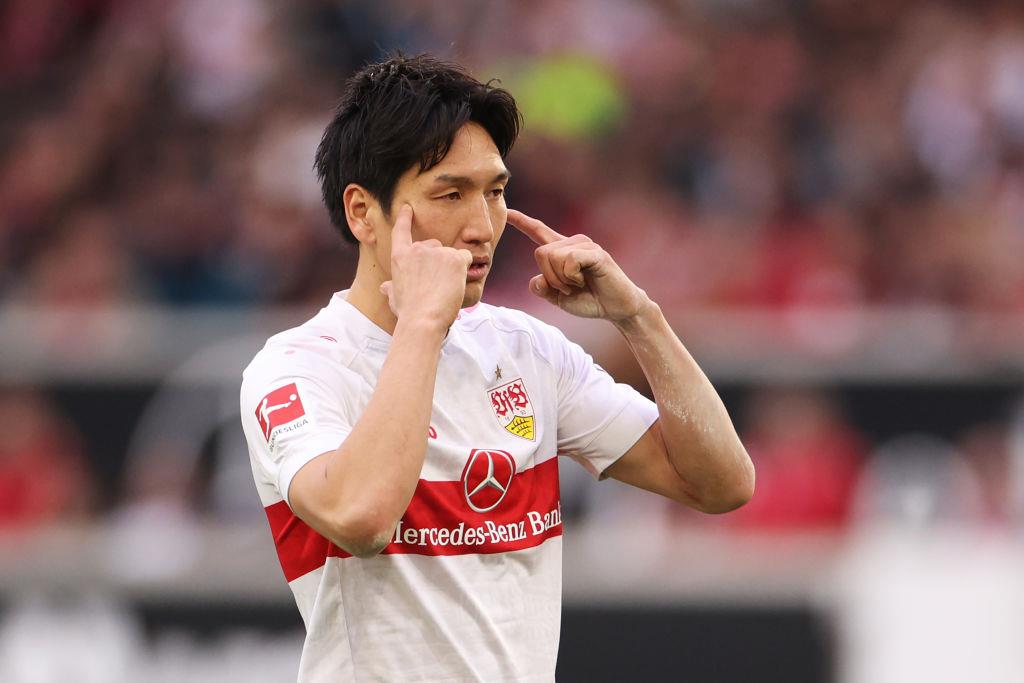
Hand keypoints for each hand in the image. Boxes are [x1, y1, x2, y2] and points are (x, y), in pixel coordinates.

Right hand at [380, 205, 471, 330]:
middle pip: (434, 245)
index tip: (407, 208)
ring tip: (445, 288)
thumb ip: (392, 288)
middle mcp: (417, 249)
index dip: (404, 218)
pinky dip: (465, 268)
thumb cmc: (408, 312)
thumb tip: (385, 287)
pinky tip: (457, 282)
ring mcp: (437, 252)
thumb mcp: (395, 298)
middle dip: (438, 260)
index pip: (401, 231)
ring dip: (452, 267)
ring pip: (451, 253)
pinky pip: (466, 257)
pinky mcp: (454, 258)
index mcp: (400, 257)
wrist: (423, 319)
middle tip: (437, 283)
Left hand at [507, 209, 649, 321]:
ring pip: (553, 256)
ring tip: (578, 285)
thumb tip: (536, 279)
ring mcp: (585, 245)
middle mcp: (572, 242)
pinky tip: (584, 281)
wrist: (617, 308)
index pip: (539, 231)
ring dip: (561, 279)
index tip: (508, 212)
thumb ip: (543, 289)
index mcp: (562, 251)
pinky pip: (569, 260)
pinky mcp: (595, 252)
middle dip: (549, 277)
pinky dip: (571, 276)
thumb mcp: (559, 298)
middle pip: (540, 253)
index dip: (522, 222)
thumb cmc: (590, 300)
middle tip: (567, 288)